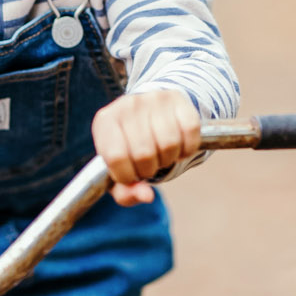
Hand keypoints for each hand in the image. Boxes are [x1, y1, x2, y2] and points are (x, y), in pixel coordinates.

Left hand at [91, 89, 201, 205]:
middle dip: (150, 169)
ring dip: (169, 159)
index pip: (116, 157)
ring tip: (162, 154)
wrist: (147, 111)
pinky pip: (190, 131)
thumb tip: (147, 196)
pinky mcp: (177, 99)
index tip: (132, 175)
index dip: (127, 176)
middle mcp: (127, 105)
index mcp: (105, 122)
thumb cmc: (130, 147)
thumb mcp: (119, 170)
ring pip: (169, 143)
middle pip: (144, 153)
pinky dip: (187, 148)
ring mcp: (153, 99)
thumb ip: (125, 192)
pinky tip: (179, 147)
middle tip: (149, 165)